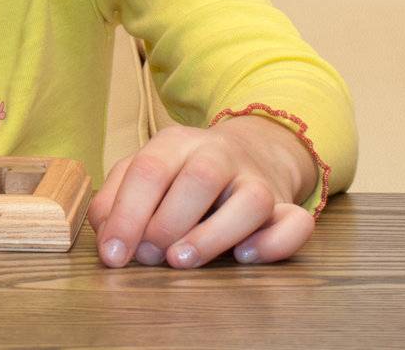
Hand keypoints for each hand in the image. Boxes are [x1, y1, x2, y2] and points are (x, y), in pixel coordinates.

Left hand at [86, 119, 316, 267]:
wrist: (249, 152)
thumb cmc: (180, 175)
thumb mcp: (143, 175)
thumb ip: (116, 200)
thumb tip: (108, 237)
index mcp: (176, 143)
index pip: (149, 170)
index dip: (127, 215)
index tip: (113, 255)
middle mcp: (220, 155)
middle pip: (199, 178)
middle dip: (167, 222)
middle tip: (147, 257)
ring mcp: (257, 180)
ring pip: (251, 200)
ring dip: (214, 235)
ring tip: (181, 260)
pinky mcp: (286, 206)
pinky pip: (296, 222)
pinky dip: (274, 243)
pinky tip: (244, 257)